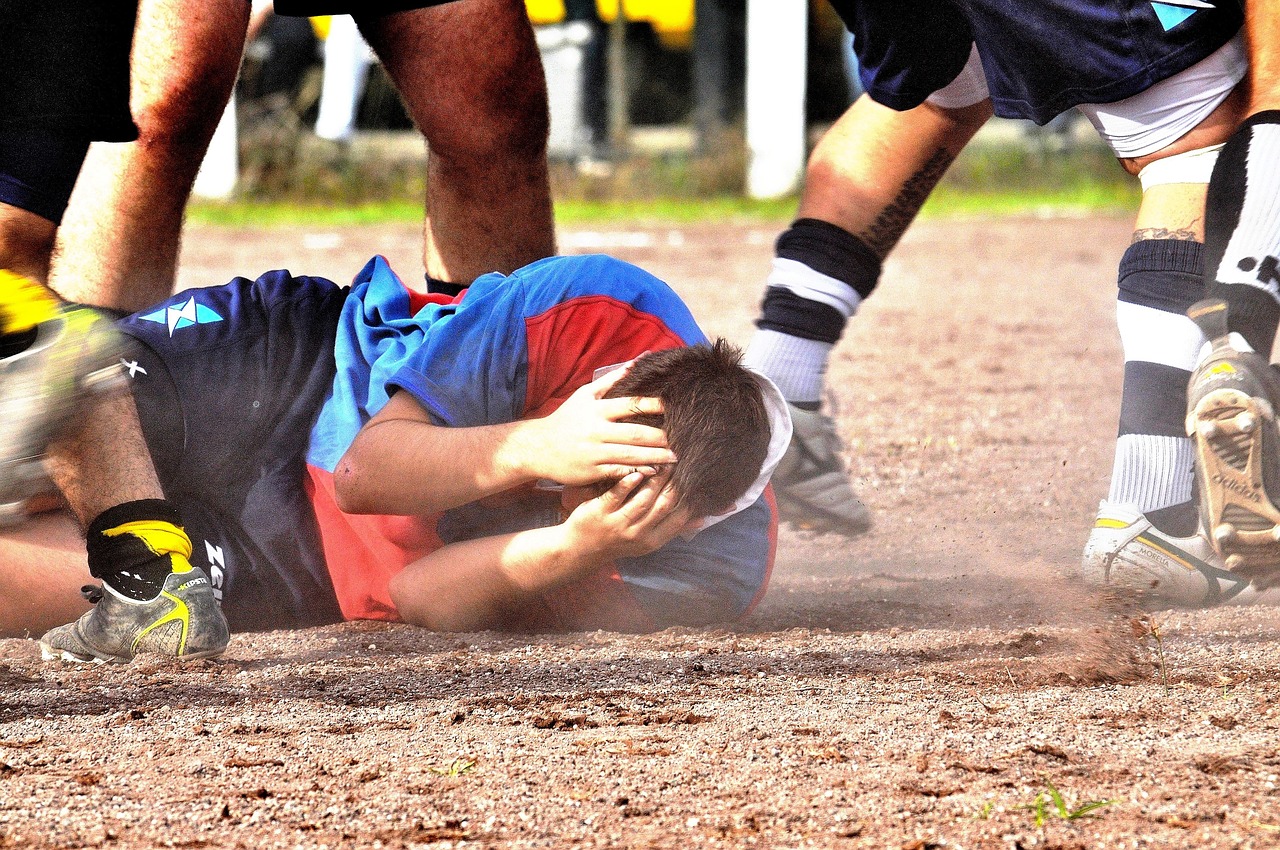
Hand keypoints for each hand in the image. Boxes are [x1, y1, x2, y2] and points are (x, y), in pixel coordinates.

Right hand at [518, 362, 676, 485]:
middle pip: (636, 434)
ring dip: (655, 457)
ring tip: (675, 458)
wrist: (538, 447)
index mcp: (597, 410)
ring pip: (631, 455)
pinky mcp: (591, 471)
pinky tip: (653, 473)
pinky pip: (619, 472)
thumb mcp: (584, 395)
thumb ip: (612, 380)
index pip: (630, 405)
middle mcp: (596, 431)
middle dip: (661, 438)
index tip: (673, 407)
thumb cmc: (566, 419)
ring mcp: (594, 452)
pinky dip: (637, 472)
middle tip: (683, 440)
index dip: (653, 406)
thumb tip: (637, 361)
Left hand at [562, 467, 692, 561]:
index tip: (695, 479)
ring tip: (664, 461)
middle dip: (675, 484)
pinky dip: (628, 482)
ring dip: (656, 479)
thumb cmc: (619, 541)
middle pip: (663, 505)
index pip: (678, 518)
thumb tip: (702, 519)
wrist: (580, 550)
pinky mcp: (600, 513)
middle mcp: (637, 535)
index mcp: (652, 541)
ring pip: (643, 499)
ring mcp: (618, 524)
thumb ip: (673, 529)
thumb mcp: (647, 541)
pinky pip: (617, 495)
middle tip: (681, 463)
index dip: (688, 498)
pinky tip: (638, 470)